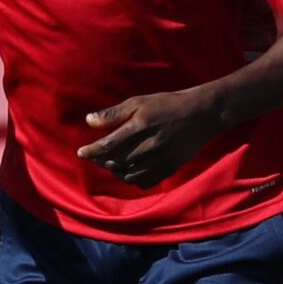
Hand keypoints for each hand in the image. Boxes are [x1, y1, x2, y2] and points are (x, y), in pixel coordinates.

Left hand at [77, 88, 219, 187]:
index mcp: (141, 125)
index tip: (81, 153)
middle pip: (117, 162)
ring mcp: (162, 159)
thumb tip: (89, 121)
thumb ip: (114, 113)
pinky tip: (129, 171)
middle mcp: (151, 144)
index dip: (92, 151)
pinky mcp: (170, 168)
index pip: (109, 144)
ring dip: (116, 171)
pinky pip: (145, 182)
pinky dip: (133, 179)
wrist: (201, 114)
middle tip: (97, 157)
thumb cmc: (167, 105)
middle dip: (102, 161)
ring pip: (130, 174)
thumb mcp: (139, 102)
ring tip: (112, 163)